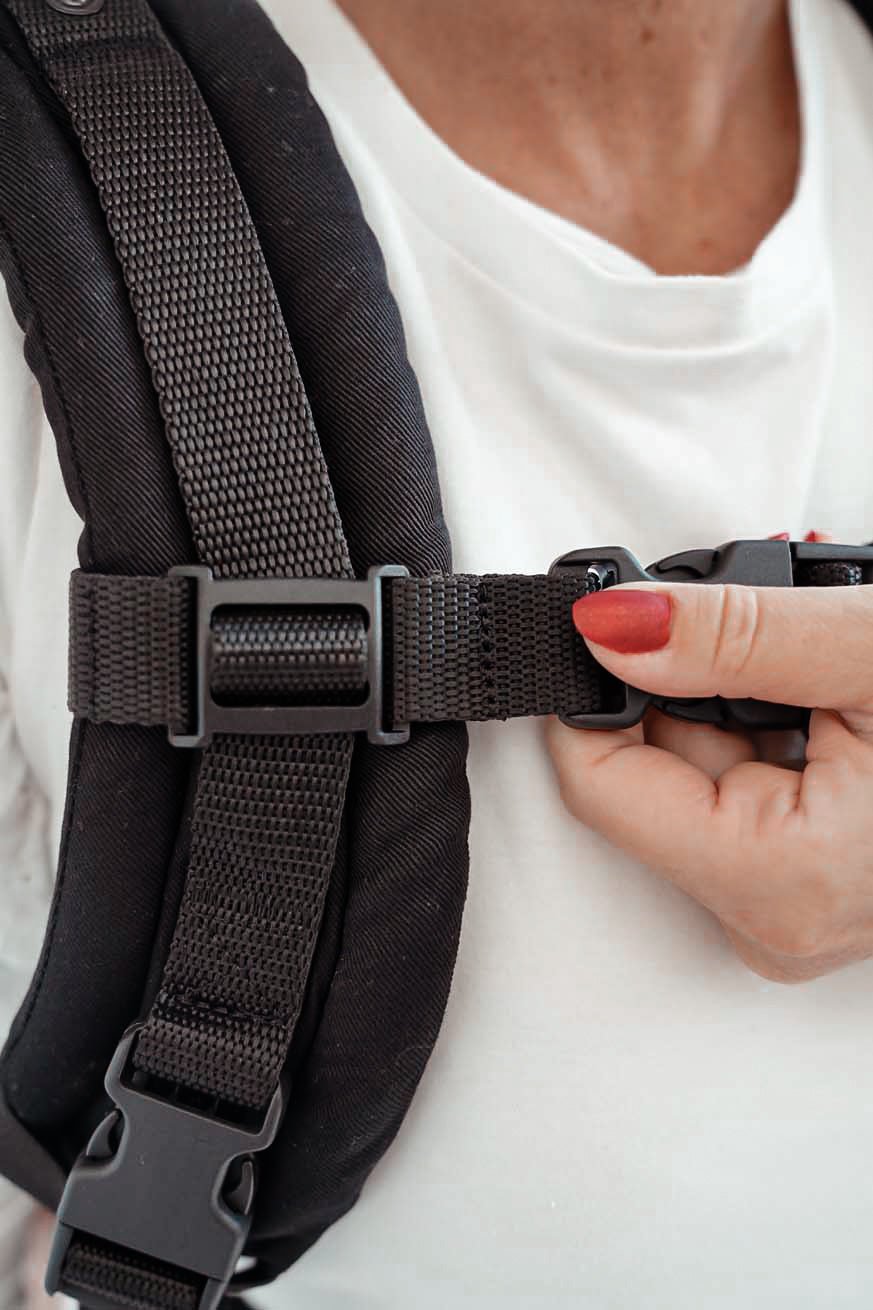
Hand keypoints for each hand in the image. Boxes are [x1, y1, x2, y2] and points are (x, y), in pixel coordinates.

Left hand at [546, 568, 872, 982]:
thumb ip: (735, 636)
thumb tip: (611, 627)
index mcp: (777, 882)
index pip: (599, 783)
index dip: (589, 689)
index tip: (597, 614)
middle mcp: (775, 915)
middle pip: (652, 769)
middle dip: (689, 678)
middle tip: (771, 630)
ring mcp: (796, 901)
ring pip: (700, 767)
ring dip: (739, 691)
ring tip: (823, 666)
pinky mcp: (817, 879)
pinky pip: (748, 782)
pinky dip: (770, 719)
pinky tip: (827, 696)